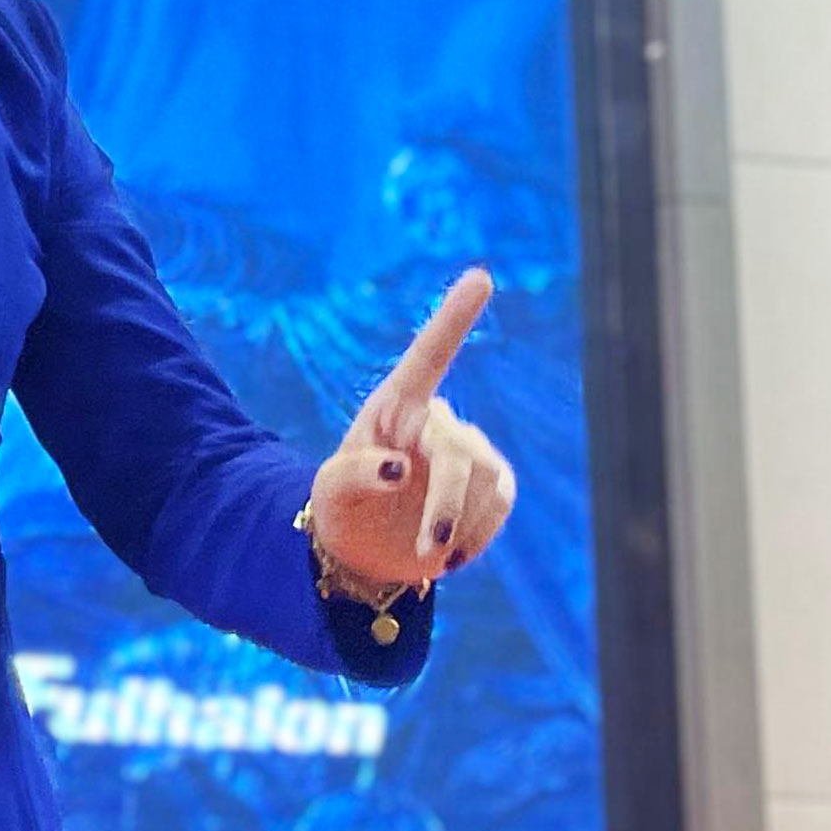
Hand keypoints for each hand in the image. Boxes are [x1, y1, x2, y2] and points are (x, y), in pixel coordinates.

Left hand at [304, 266, 517, 596]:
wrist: (364, 548)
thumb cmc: (341, 508)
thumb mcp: (330, 493)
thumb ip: (355, 476)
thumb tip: (401, 469)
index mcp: (394, 406)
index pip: (429, 356)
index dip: (454, 317)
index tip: (482, 277)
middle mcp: (436, 420)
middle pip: (459, 453)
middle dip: (448, 504)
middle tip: (432, 549)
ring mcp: (467, 450)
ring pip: (486, 480)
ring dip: (460, 525)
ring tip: (429, 552)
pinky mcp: (491, 484)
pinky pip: (500, 501)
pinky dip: (478, 534)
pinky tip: (452, 553)